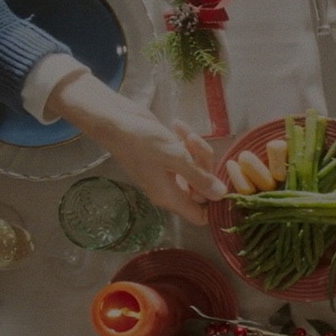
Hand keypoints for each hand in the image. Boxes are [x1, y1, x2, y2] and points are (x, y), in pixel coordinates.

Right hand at [46, 73, 224, 225]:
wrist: (112, 119)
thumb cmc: (141, 141)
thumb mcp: (175, 158)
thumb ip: (199, 178)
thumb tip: (221, 196)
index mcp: (170, 197)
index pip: (200, 216)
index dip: (213, 205)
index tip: (223, 183)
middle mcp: (170, 189)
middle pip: (202, 188)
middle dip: (205, 165)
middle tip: (194, 143)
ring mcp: (168, 173)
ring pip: (196, 168)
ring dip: (196, 148)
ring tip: (182, 130)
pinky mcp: (167, 157)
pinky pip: (187, 155)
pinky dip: (186, 141)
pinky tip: (177, 125)